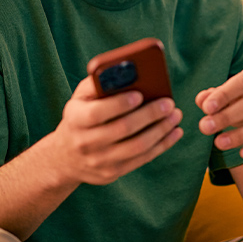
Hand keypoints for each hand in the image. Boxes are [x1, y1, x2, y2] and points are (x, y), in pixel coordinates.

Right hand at [45, 76, 182, 185]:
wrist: (66, 157)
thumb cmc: (80, 116)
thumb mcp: (80, 98)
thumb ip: (98, 82)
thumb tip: (125, 68)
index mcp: (76, 119)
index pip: (97, 113)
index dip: (119, 104)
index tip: (140, 94)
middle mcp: (85, 142)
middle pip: (122, 129)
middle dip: (149, 115)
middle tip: (169, 103)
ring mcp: (99, 161)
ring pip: (137, 146)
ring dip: (161, 130)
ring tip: (176, 115)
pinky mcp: (113, 173)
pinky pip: (143, 159)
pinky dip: (162, 145)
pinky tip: (175, 132)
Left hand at [195, 67, 242, 162]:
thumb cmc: (240, 105)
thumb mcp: (225, 100)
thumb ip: (212, 99)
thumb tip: (201, 100)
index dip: (224, 94)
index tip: (206, 108)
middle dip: (226, 117)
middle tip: (205, 127)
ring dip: (239, 135)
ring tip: (218, 143)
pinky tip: (242, 154)